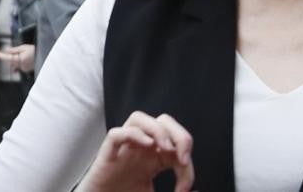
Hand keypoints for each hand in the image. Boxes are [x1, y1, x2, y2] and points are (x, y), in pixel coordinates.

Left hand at [0, 44, 35, 72]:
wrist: (44, 55)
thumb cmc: (35, 51)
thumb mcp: (24, 47)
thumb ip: (14, 50)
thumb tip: (7, 50)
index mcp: (20, 59)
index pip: (7, 57)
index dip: (1, 55)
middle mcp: (20, 65)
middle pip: (11, 61)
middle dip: (12, 57)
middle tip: (19, 52)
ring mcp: (23, 69)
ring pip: (15, 64)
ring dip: (17, 60)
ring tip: (25, 55)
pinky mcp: (26, 70)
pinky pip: (19, 66)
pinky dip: (21, 63)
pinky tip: (26, 59)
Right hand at [80, 112, 194, 191]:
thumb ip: (176, 190)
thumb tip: (195, 190)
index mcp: (155, 154)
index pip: (177, 139)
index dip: (187, 153)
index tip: (184, 174)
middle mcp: (141, 146)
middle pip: (163, 120)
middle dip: (178, 133)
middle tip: (181, 157)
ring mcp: (124, 148)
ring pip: (139, 118)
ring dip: (156, 129)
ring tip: (164, 149)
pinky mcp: (107, 154)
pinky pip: (117, 133)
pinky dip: (133, 135)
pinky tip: (145, 147)